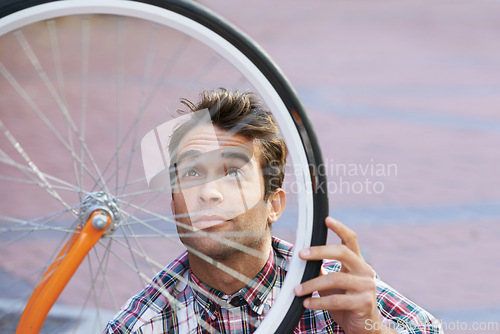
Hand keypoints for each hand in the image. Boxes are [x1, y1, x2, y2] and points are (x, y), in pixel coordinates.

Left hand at [294, 217, 394, 332]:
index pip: (350, 240)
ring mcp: (367, 286)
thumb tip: (303, 260)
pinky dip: (318, 302)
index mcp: (358, 263)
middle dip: (319, 251)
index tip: (326, 219)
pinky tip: (307, 303)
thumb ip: (323, 272)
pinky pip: (336, 300)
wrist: (365, 329)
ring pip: (336, 278)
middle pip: (343, 252)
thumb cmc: (346, 304)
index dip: (339, 228)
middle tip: (301, 255)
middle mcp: (365, 271)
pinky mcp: (364, 303)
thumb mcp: (333, 285)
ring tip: (297, 290)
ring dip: (312, 284)